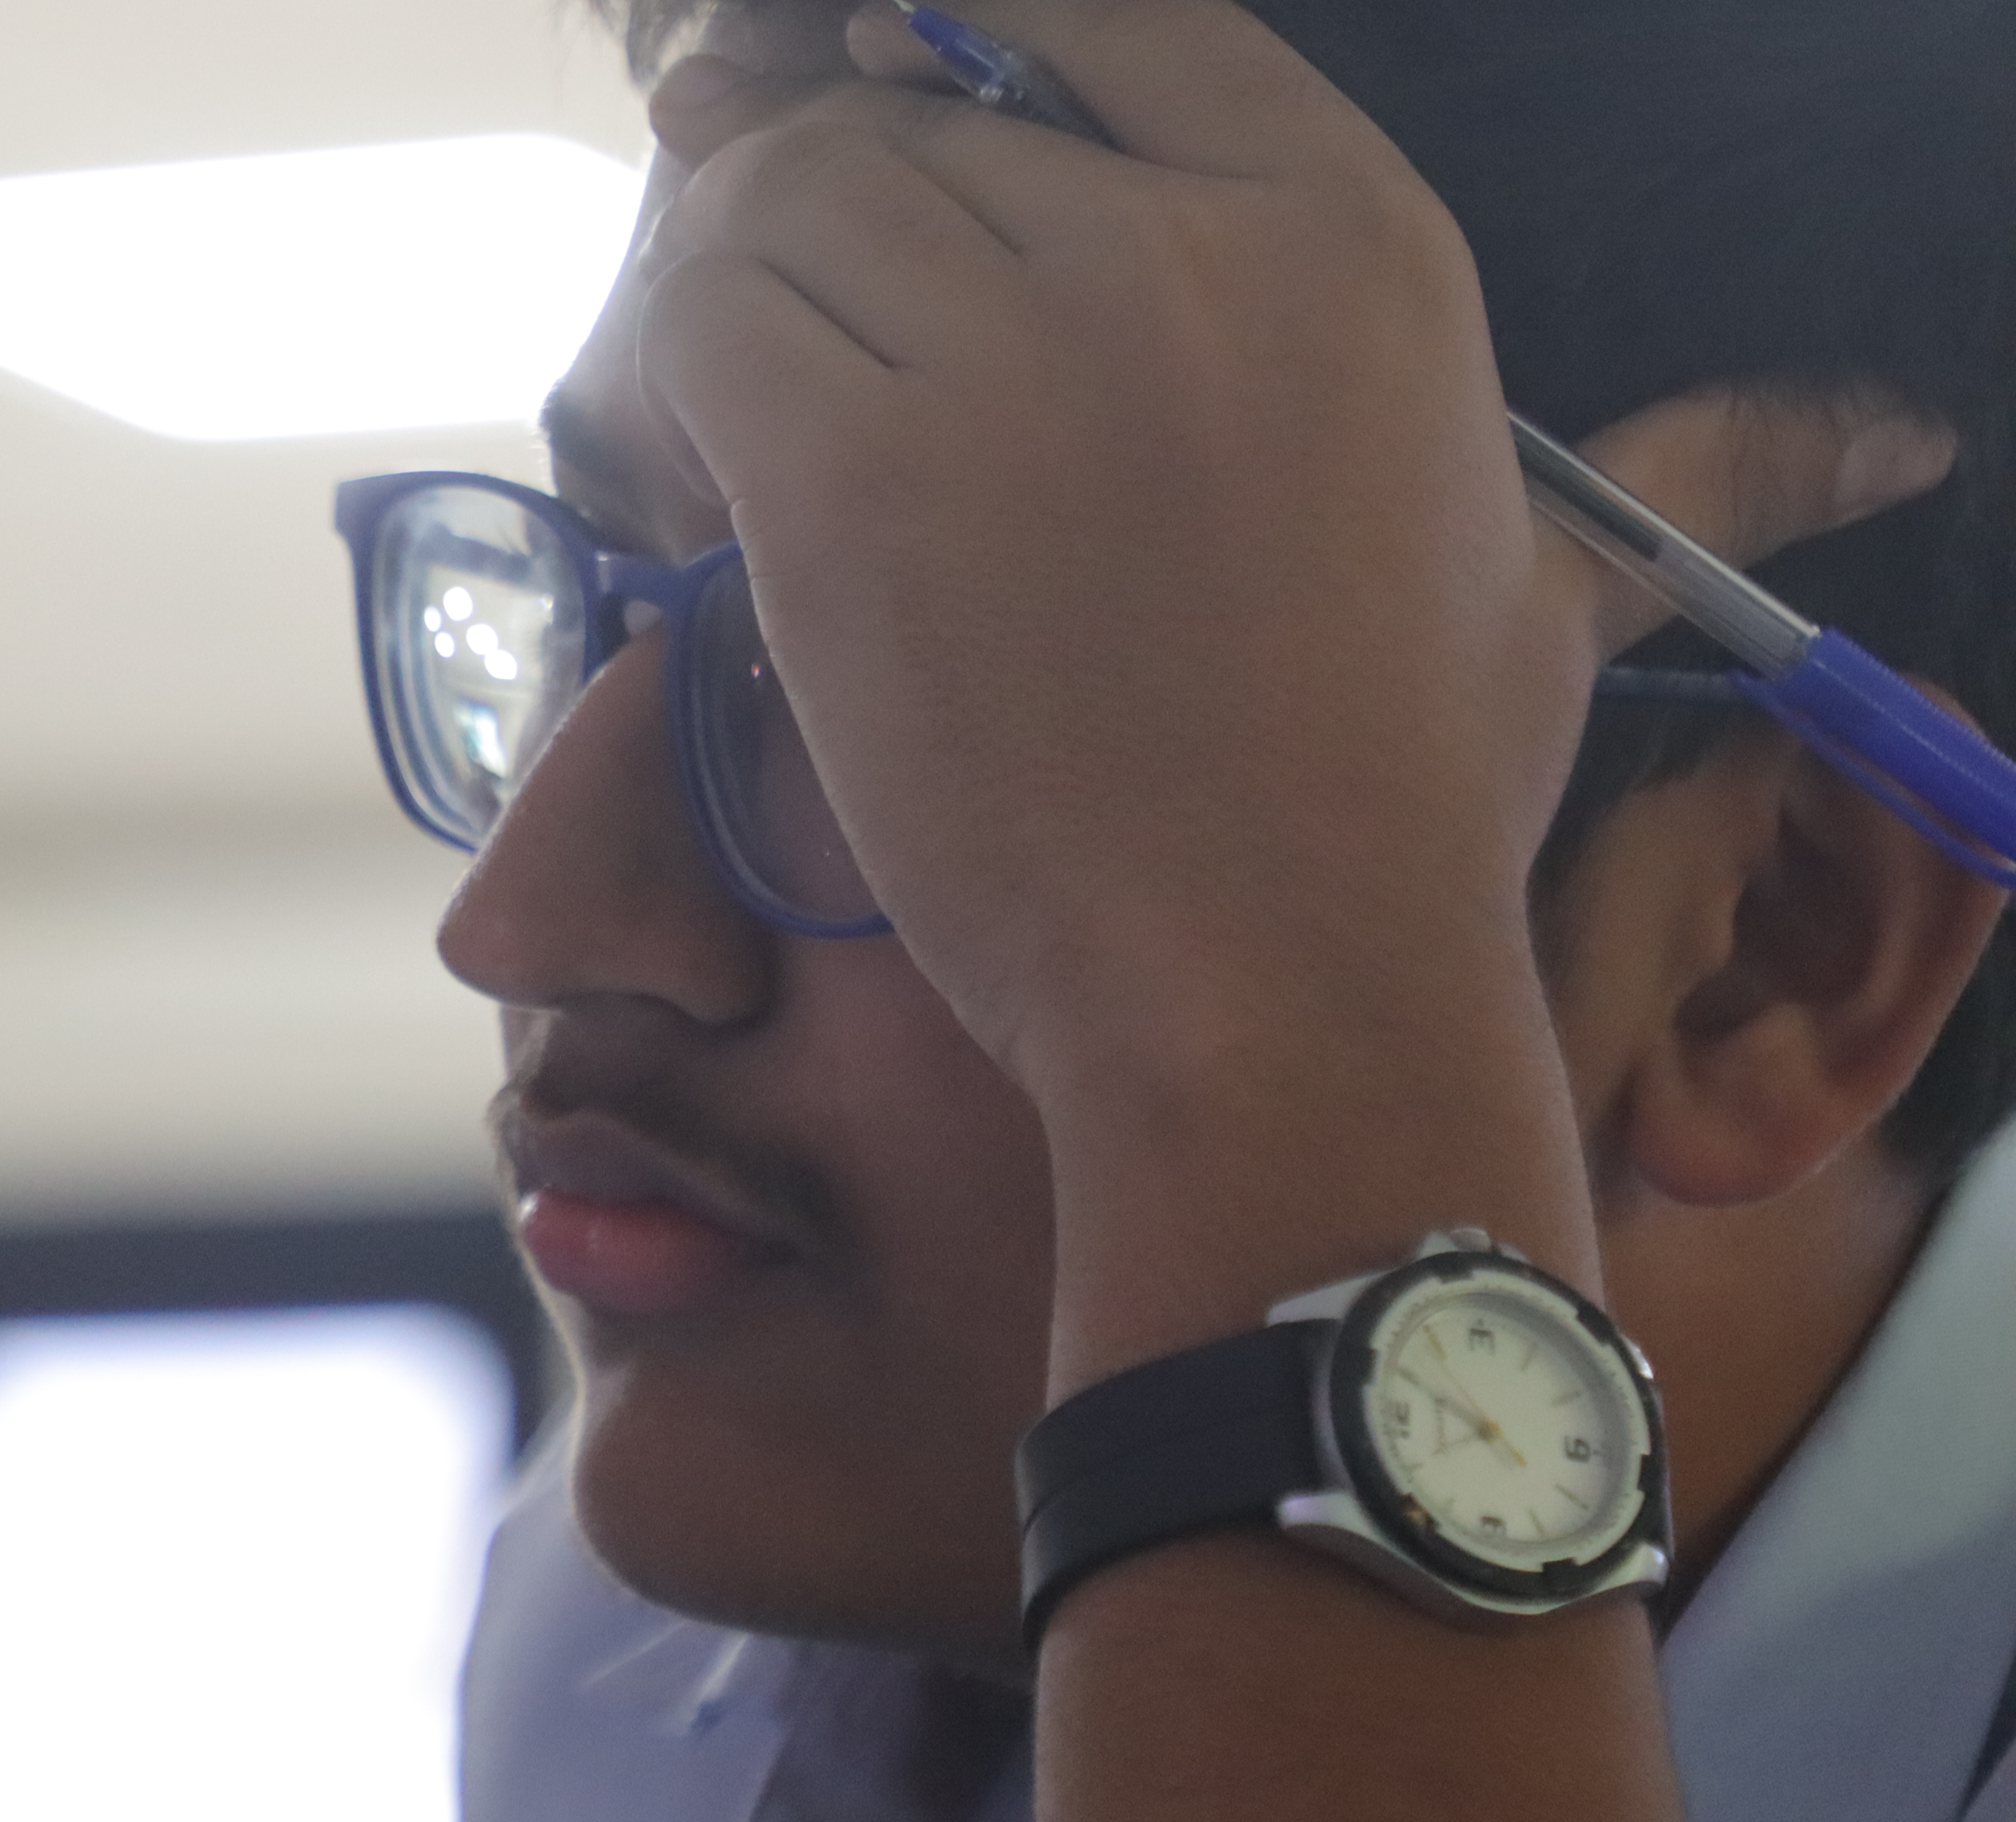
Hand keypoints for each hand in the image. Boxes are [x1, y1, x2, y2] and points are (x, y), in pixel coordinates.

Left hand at [639, 0, 1553, 1100]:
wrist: (1274, 985)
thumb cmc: (1404, 801)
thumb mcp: (1546, 577)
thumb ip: (1660, 455)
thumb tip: (1874, 433)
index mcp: (1346, 238)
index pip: (1110, 13)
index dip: (972, 35)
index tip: (893, 73)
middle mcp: (1175, 257)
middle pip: (920, 116)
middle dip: (833, 177)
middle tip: (797, 271)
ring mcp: (1007, 358)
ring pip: (792, 194)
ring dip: (745, 255)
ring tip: (750, 354)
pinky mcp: (853, 479)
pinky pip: (708, 316)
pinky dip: (686, 350)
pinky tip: (715, 427)